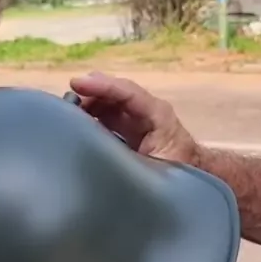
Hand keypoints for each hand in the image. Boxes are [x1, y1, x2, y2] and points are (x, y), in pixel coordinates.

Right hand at [70, 71, 198, 163]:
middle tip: (66, 101)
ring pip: (108, 101)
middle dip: (90, 92)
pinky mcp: (128, 126)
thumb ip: (134, 161)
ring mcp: (136, 117)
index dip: (102, 86)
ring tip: (66, 113)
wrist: (194, 178)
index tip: (77, 83)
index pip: (128, 93)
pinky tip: (75, 122)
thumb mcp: (157, 170)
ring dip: (87, 104)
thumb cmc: (180, 173)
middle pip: (115, 92)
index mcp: (158, 116)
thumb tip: (103, 157)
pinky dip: (89, 115)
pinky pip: (106, 114)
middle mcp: (146, 110)